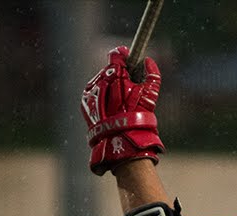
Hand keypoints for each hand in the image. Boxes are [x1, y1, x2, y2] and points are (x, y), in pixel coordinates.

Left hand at [81, 46, 164, 175]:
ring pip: (100, 80)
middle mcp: (100, 81)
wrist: (119, 138)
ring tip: (117, 98)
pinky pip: (93, 92)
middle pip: (108, 69)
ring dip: (108, 84)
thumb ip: (152, 75)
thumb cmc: (138, 115)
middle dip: (117, 73)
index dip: (123, 55)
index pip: (116, 56)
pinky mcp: (84, 101)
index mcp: (115, 75)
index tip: (128, 56)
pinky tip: (109, 104)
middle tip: (126, 82)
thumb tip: (148, 61)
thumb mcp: (150, 94)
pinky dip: (100, 94)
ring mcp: (90, 91)